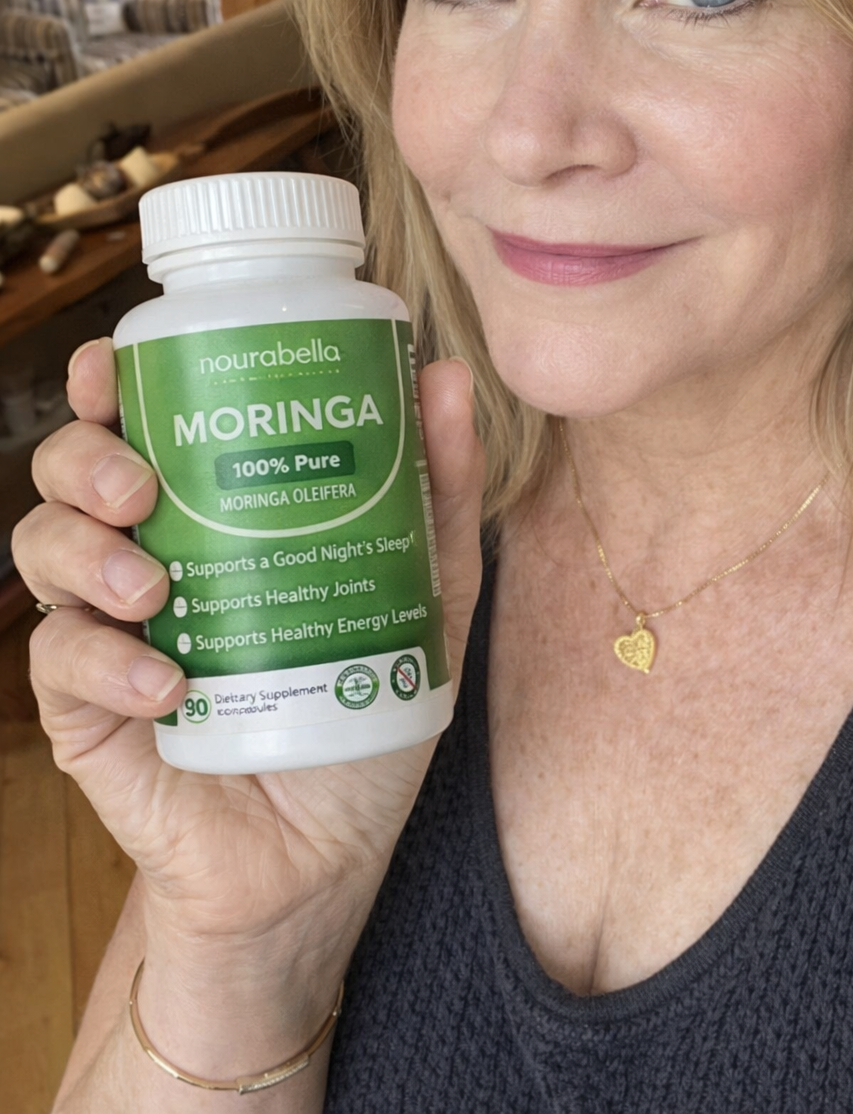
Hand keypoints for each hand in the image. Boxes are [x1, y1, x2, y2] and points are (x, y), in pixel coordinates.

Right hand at [16, 339, 483, 947]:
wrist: (329, 852)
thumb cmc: (364, 707)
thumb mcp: (420, 594)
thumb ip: (436, 493)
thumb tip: (448, 378)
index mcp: (209, 513)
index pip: (137, 423)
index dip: (108, 381)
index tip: (119, 363)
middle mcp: (146, 556)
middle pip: (68, 472)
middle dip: (86, 459)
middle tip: (143, 486)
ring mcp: (108, 633)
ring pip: (42, 549)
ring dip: (86, 552)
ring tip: (154, 586)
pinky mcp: (88, 715)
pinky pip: (59, 662)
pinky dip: (105, 662)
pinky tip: (166, 683)